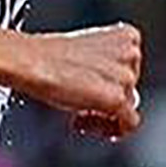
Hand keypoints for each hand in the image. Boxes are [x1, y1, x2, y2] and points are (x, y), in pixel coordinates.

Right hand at [20, 22, 141, 137]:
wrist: (33, 62)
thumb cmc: (51, 57)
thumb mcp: (89, 52)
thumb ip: (110, 67)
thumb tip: (117, 93)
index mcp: (128, 36)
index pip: (132, 70)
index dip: (110, 84)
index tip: (91, 89)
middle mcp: (131, 53)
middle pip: (129, 90)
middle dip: (105, 101)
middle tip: (80, 105)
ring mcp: (126, 76)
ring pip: (128, 109)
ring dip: (102, 115)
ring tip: (78, 113)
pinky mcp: (117, 98)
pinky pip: (128, 124)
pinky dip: (107, 130)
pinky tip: (81, 121)